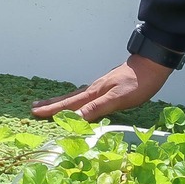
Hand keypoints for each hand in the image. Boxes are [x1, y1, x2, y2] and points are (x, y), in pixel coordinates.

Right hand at [30, 55, 172, 121]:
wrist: (151, 65)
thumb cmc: (138, 83)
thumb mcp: (118, 98)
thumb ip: (96, 108)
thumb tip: (75, 117)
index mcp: (94, 93)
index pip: (69, 104)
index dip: (53, 110)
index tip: (35, 113)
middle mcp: (93, 89)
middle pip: (68, 98)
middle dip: (50, 104)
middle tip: (33, 108)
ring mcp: (100, 87)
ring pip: (75, 96)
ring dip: (60, 101)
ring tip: (48, 104)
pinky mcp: (107, 87)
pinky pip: (84, 96)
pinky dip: (74, 100)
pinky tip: (77, 101)